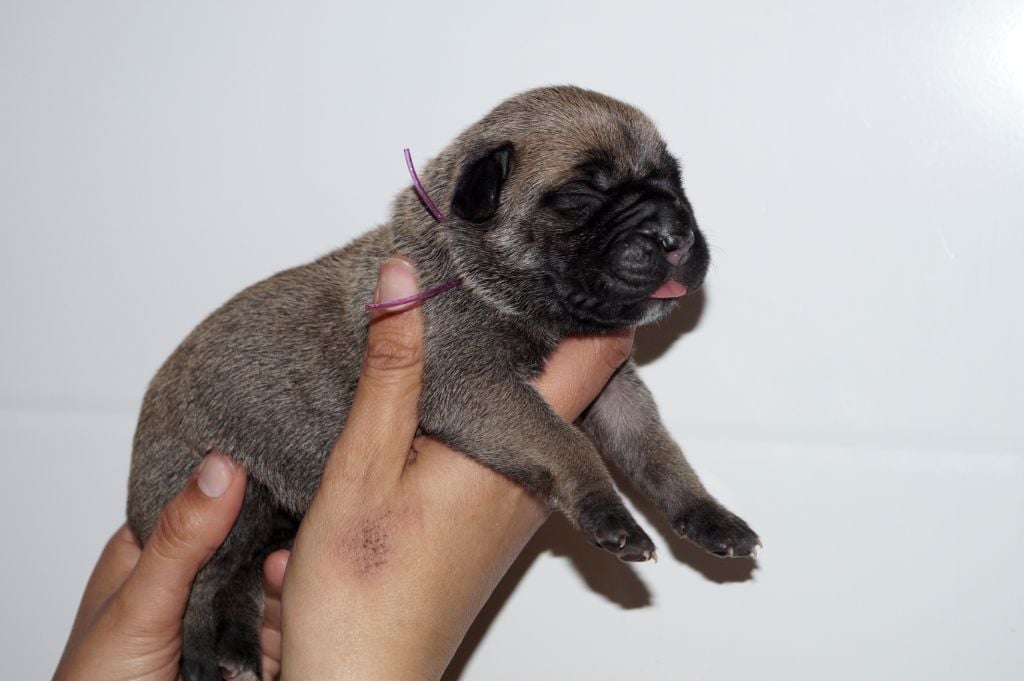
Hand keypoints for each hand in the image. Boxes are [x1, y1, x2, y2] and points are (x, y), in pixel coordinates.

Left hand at [54, 452, 270, 680]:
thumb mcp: (136, 608)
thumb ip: (180, 541)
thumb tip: (220, 467)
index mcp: (153, 555)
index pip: (206, 502)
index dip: (242, 486)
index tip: (275, 473)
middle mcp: (194, 582)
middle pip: (252, 542)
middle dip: (272, 544)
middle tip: (281, 545)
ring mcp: (224, 619)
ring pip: (275, 586)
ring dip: (284, 588)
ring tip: (279, 583)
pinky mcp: (251, 654)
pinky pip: (288, 627)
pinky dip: (292, 625)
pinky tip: (285, 627)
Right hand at [279, 257, 633, 679]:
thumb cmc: (359, 593)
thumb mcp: (361, 464)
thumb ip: (391, 366)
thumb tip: (404, 280)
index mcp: (512, 455)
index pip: (590, 359)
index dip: (600, 301)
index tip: (602, 253)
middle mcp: (530, 483)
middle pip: (576, 384)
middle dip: (562, 326)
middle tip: (540, 271)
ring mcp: (516, 509)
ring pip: (550, 417)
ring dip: (535, 368)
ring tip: (499, 316)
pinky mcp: (493, 527)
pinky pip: (520, 453)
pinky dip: (510, 412)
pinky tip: (462, 402)